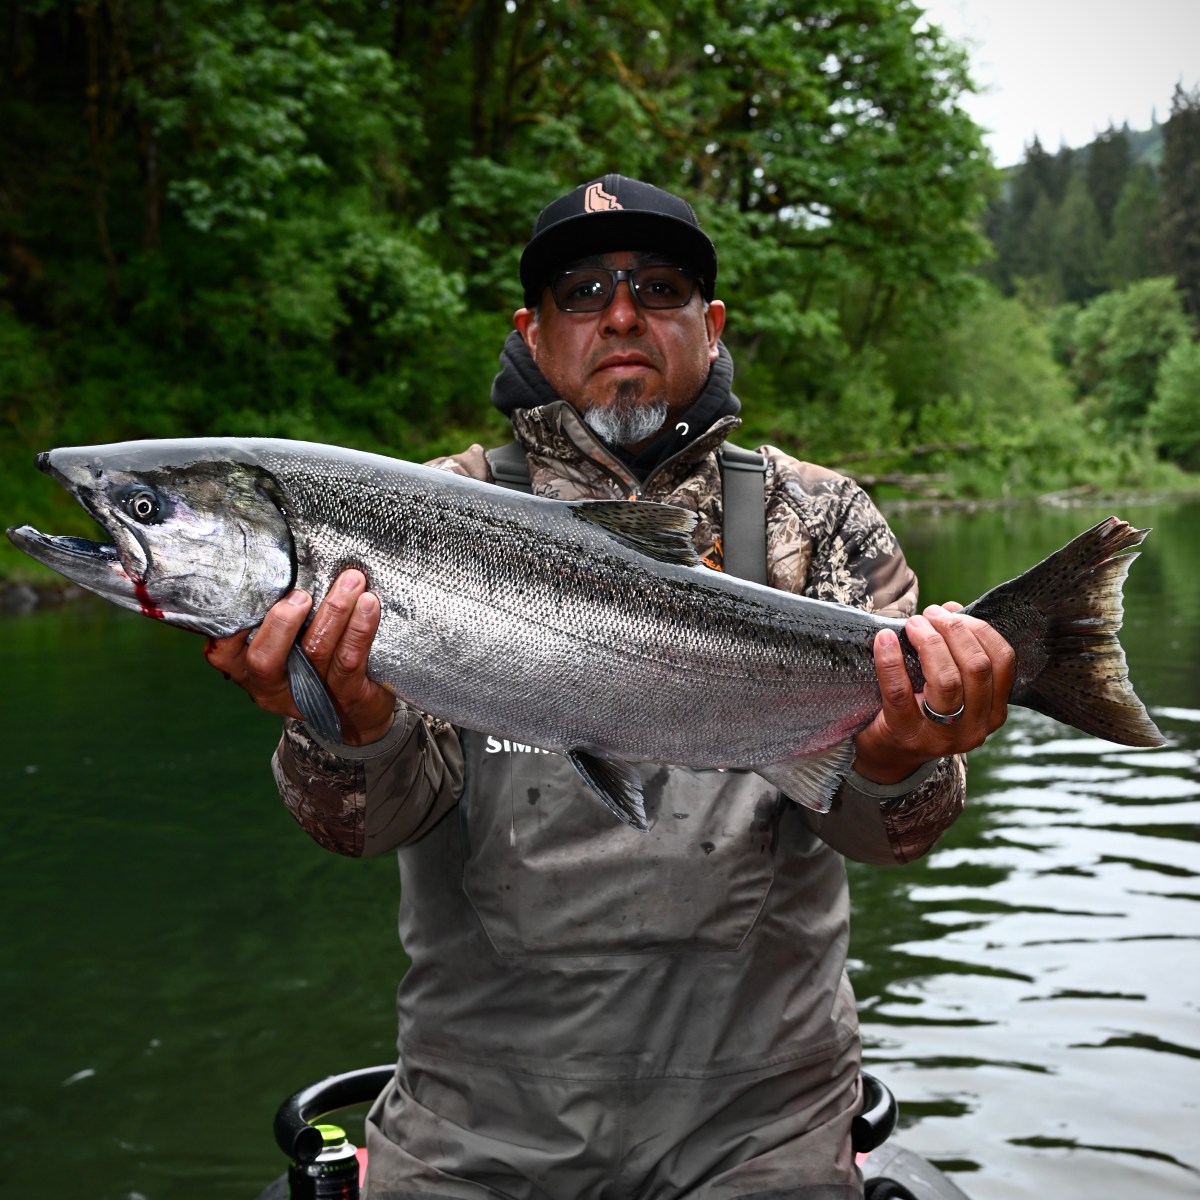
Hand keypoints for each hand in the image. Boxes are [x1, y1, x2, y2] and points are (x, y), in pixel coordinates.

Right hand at [203, 569, 396, 745]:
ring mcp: (310, 695)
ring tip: (350, 582)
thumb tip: (287, 558)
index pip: (222, 653)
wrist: (360, 709)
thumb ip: (280, 611)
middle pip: (264, 659)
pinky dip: (359, 628)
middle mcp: (273, 687)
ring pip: (315, 652)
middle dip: (281, 623)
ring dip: (333, 612)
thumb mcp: (289, 641)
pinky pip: (350, 660)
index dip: (227, 626)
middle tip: (301, 595)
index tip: (247, 590)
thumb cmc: (317, 660)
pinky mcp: (347, 696)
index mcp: (250, 670)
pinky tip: (369, 604)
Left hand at [853, 602, 1015, 785]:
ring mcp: (943, 736)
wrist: (888, 752)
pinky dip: (891, 660)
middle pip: (977, 667)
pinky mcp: (906, 735)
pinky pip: (899, 692)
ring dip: (930, 643)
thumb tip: (951, 608)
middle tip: (928, 616)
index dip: (979, 629)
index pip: (1003, 661)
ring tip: (912, 625)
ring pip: (948, 680)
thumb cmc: (921, 707)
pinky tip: (884, 640)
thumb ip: (955, 646)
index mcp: (994, 711)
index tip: (951, 613)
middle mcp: (975, 727)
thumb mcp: (948, 681)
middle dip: (953, 630)